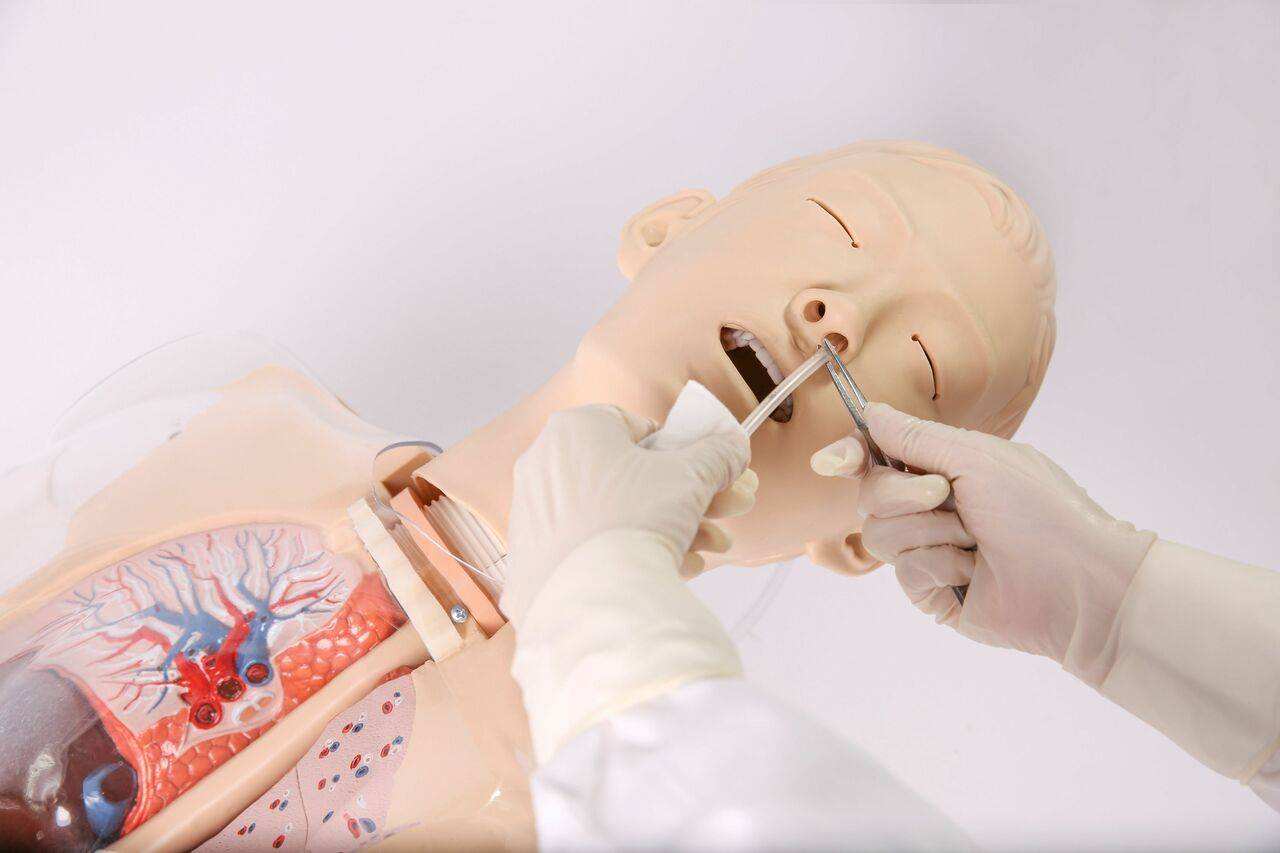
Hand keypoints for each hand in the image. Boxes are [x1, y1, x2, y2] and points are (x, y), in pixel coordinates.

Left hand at [502, 404, 754, 625]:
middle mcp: (545, 463)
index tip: (709, 472)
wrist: (593, 602)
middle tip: (729, 511)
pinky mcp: (533, 557)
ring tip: (714, 547)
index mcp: (575, 428)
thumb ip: (717, 455)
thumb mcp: (691, 477)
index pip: (637, 426)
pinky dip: (635, 552)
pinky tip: (679, 567)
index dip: (681, 449)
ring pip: (616, 513)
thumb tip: (733, 447)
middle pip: (631, 475)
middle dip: (689, 495)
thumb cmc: (637, 520)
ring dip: (674, 526)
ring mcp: (535, 513)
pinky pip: (592, 545)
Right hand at [811, 404, 1154, 685]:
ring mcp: (928, 551)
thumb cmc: (1041, 510)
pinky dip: (937, 566)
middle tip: (947, 496)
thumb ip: (914, 437)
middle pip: (868, 494)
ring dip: (928, 533)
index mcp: (942, 468)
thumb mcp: (976, 457)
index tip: (832, 461)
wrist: (1079, 583)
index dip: (849, 455)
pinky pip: (903, 573)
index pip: (877, 456)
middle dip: (903, 494)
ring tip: (972, 542)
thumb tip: (868, 411)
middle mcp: (930, 508)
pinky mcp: (931, 591)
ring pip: (879, 535)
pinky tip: (971, 573)